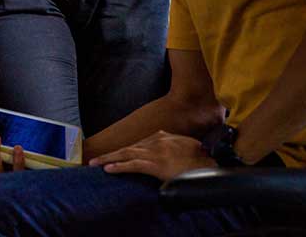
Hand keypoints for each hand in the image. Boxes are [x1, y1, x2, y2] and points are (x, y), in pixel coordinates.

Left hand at [88, 130, 216, 180]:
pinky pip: (133, 165)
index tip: (111, 156)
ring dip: (108, 159)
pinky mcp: (156, 164)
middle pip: (127, 147)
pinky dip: (119, 167)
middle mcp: (156, 141)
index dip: (122, 151)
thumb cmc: (201, 157)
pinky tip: (108, 169)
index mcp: (161, 136)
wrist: (212, 161)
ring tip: (94, 164)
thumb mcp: (184, 146)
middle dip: (109, 154)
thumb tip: (165, 152)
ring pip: (126, 154)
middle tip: (93, 159)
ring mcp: (155, 152)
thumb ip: (171, 146)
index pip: (137, 144)